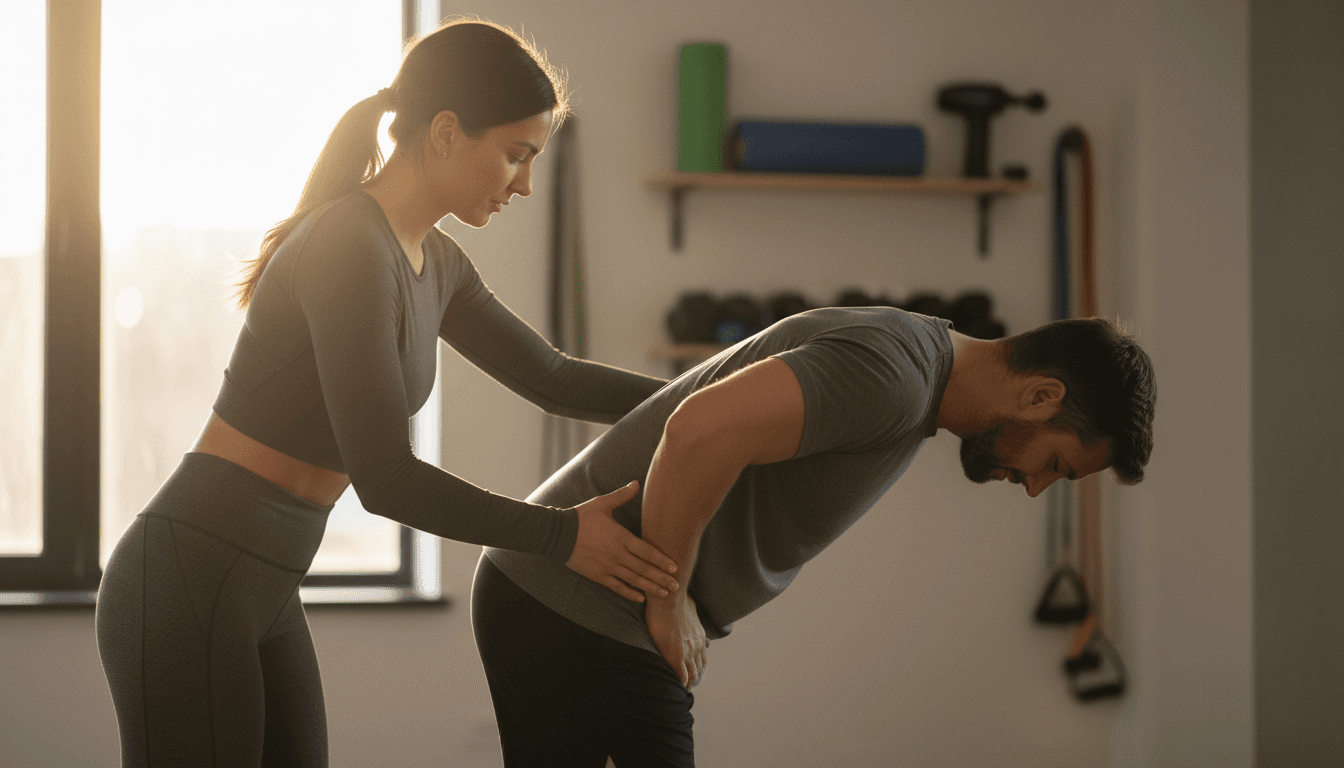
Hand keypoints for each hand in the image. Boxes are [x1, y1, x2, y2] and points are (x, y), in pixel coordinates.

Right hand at [566, 481, 679, 601]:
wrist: (557, 534)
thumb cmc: (581, 517)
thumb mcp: (602, 503)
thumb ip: (621, 495)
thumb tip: (636, 482)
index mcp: (621, 537)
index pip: (647, 551)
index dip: (661, 560)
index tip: (675, 568)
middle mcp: (617, 554)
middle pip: (644, 569)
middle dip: (661, 578)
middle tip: (676, 586)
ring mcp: (607, 567)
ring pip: (633, 580)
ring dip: (650, 588)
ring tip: (664, 594)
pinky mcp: (597, 575)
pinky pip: (617, 587)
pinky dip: (629, 593)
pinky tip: (640, 599)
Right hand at [646, 593, 707, 689]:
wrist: (668, 601)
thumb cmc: (674, 599)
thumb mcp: (689, 604)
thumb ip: (690, 607)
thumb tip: (689, 601)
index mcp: (699, 636)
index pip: (702, 658)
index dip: (698, 668)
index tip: (693, 674)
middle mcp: (697, 646)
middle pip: (698, 669)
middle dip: (694, 679)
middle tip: (688, 686)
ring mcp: (688, 652)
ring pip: (692, 675)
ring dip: (688, 684)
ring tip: (682, 691)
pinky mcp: (676, 656)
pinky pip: (681, 676)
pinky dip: (680, 684)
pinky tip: (676, 688)